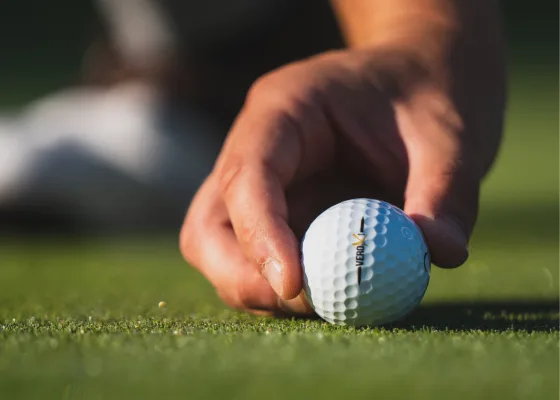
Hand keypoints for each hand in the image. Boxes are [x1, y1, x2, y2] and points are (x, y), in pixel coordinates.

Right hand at [180, 47, 505, 314]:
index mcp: (285, 109)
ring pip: (224, 252)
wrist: (418, 87)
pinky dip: (289, 289)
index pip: (247, 174)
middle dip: (243, 276)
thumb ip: (446, 195)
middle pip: (210, 225)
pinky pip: (261, 263)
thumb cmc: (426, 97)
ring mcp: (263, 187)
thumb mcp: (450, 137)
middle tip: (305, 304)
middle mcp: (257, 149)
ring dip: (264, 289)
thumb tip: (440, 254)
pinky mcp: (279, 217)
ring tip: (332, 298)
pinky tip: (337, 288)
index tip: (294, 285)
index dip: (259, 233)